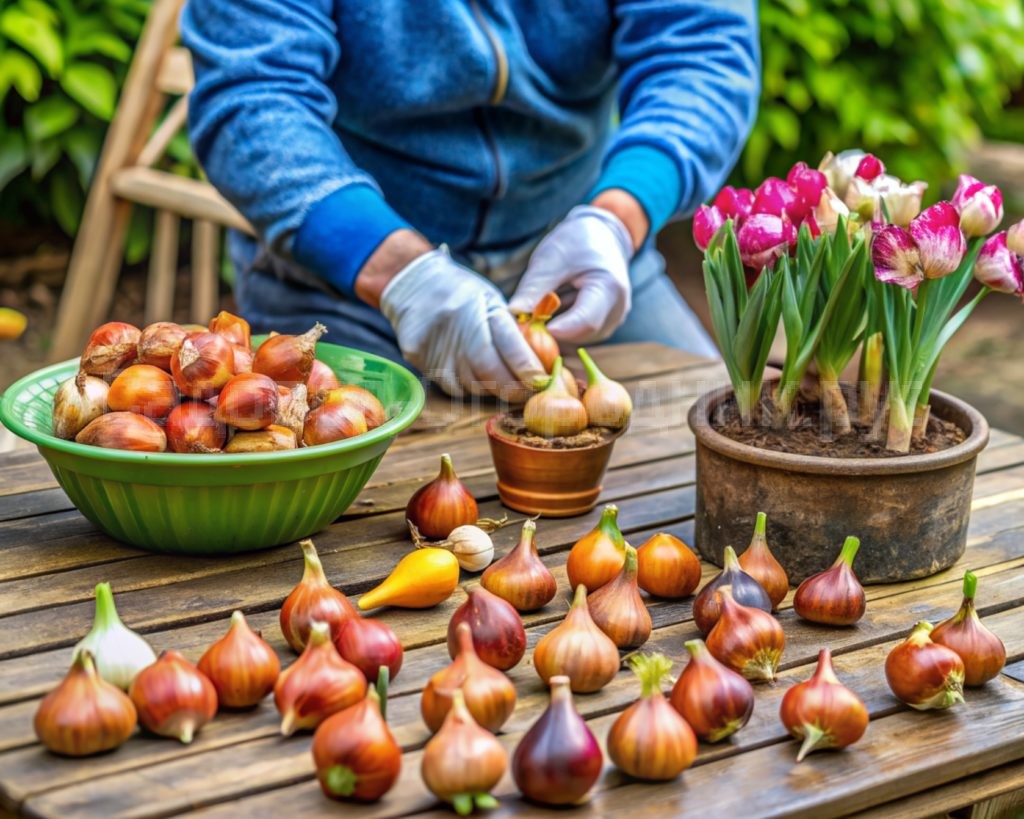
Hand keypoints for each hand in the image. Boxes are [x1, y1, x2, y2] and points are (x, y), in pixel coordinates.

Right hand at [381, 248, 545, 397]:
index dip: (526, 368)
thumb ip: (511, 331)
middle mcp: (454, 326)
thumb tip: (537, 367)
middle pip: (488, 371)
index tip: (541, 380)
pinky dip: (470, 388)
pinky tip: (478, 379)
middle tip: (527, 391)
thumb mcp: (491, 301)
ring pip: (471, 384)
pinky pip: (451, 386)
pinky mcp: (417, 356)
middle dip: (513, 387)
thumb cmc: (463, 293)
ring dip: (493, 389)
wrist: (415, 283)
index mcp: (477, 307)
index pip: (507, 345)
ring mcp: (433, 343)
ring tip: (505, 384)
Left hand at [509, 204, 635, 344]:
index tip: (529, 329)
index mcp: (609, 289)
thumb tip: (514, 313)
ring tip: (545, 301)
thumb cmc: (577, 242)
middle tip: (524, 316)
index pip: (585, 321)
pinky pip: (576, 336)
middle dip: (548, 329)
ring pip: (575, 339)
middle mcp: (616, 312)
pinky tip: (555, 307)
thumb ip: (534, 287)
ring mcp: (611, 322)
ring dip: (553, 327)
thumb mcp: (552, 257)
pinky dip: (560, 326)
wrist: (602, 238)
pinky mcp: (602, 327)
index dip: (556, 329)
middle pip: (578, 334)